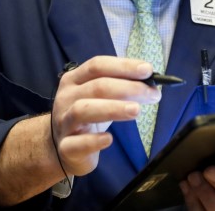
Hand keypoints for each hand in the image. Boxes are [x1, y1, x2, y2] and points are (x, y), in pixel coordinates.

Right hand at [50, 56, 160, 176]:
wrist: (62, 148)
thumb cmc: (88, 116)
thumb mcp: (100, 97)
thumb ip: (121, 87)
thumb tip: (151, 84)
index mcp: (74, 80)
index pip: (98, 65)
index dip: (123, 66)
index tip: (147, 70)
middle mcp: (66, 97)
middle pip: (96, 86)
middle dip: (128, 87)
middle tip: (152, 94)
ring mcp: (64, 122)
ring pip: (83, 110)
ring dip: (112, 108)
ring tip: (136, 110)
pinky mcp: (66, 147)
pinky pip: (77, 143)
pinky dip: (94, 140)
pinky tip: (109, 139)